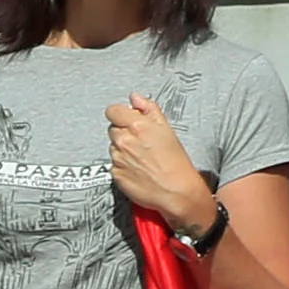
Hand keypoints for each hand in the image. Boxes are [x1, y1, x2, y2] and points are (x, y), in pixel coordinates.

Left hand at [106, 95, 211, 227]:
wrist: (176, 190)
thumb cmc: (176, 161)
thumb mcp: (167, 129)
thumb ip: (149, 110)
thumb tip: (135, 98)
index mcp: (138, 126)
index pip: (113, 111)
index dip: (120, 114)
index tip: (126, 118)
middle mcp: (124, 141)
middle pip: (113, 129)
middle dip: (124, 132)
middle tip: (141, 141)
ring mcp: (117, 158)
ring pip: (113, 147)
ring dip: (123, 149)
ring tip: (142, 156)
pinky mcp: (114, 173)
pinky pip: (113, 164)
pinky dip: (122, 164)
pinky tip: (138, 168)